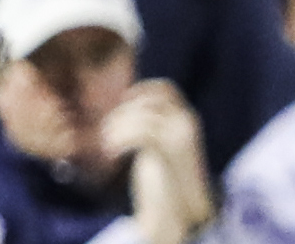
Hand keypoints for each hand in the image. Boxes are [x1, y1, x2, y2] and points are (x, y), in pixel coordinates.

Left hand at [105, 79, 214, 241]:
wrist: (187, 207)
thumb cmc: (170, 180)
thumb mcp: (166, 148)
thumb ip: (156, 129)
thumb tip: (131, 114)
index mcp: (188, 118)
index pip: (167, 89)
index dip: (144, 88)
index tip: (123, 98)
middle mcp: (187, 122)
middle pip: (151, 101)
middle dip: (125, 110)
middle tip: (106, 128)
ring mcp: (180, 136)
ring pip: (144, 117)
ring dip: (119, 127)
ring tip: (106, 144)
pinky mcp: (170, 152)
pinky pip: (142, 134)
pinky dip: (121, 139)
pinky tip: (111, 153)